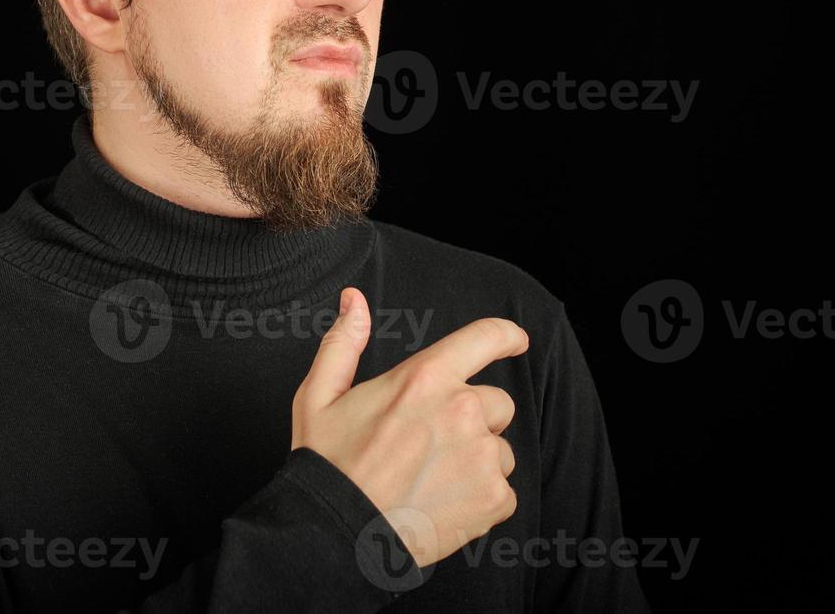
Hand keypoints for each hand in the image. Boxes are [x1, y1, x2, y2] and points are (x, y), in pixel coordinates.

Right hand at [291, 286, 527, 567]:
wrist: (338, 534)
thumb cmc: (328, 465)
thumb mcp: (320, 394)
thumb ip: (344, 342)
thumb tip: (354, 300)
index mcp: (426, 378)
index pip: (484, 339)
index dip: (506, 335)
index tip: (515, 340)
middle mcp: (463, 410)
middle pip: (497, 403)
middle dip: (474, 419)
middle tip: (431, 444)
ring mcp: (482, 456)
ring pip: (500, 450)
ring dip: (477, 460)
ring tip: (432, 479)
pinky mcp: (494, 498)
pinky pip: (503, 490)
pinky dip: (480, 498)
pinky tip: (443, 503)